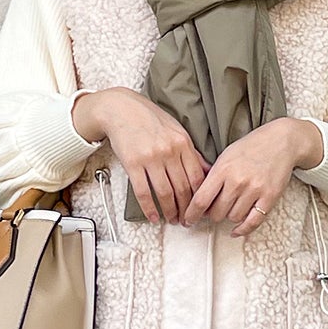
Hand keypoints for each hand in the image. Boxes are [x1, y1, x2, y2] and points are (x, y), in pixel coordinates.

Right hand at [71, 88, 206, 223]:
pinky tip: (153, 217)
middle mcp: (169, 151)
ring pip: (165, 193)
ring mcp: (151, 158)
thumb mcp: (176, 130)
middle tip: (187, 220)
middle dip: (186, 209)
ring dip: (170, 211)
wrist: (119, 108)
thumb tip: (207, 171)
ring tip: (172, 220)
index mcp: (183, 143)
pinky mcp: (133, 164)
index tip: (200, 208)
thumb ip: (191, 152)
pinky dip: (150, 208)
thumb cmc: (148, 119)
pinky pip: (143, 192)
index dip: (200, 198)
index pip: (197, 178)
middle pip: (183, 189)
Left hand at [180, 117, 322, 232]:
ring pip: (233, 218)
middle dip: (212, 215)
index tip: (188, 220)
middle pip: (216, 213)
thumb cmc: (252, 147)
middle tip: (214, 211)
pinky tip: (236, 230)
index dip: (191, 214)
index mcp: (223, 169)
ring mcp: (254, 190)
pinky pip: (252, 222)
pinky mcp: (269, 198)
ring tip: (232, 208)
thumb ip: (212, 177)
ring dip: (229, 217)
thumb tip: (199, 200)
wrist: (281, 141)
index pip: (201, 199)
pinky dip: (242, 230)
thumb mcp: (226, 156)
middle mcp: (237, 181)